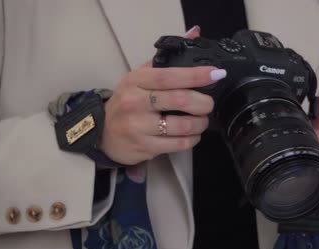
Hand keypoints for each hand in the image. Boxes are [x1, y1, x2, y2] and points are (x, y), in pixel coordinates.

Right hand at [99, 26, 226, 164]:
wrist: (102, 133)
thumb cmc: (127, 102)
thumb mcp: (140, 77)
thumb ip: (166, 58)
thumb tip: (194, 33)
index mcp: (136, 80)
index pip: (169, 76)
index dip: (196, 75)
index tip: (216, 74)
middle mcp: (135, 102)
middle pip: (179, 100)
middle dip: (203, 102)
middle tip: (209, 104)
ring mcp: (138, 126)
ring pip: (182, 126)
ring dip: (200, 123)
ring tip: (202, 120)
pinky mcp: (144, 146)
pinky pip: (178, 144)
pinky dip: (192, 139)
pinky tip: (192, 134)